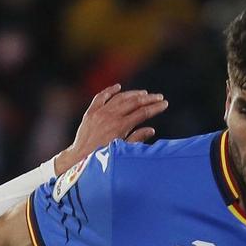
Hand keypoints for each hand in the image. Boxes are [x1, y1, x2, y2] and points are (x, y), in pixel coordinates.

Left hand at [53, 84, 168, 173]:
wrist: (80, 158)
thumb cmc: (103, 157)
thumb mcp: (122, 150)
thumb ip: (137, 139)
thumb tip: (151, 130)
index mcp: (120, 127)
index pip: (143, 113)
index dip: (155, 107)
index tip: (164, 104)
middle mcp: (111, 117)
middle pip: (134, 102)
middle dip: (149, 99)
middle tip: (159, 96)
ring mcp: (100, 112)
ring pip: (120, 97)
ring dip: (133, 94)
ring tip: (144, 93)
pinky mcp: (91, 112)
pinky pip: (101, 96)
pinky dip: (110, 90)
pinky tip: (119, 87)